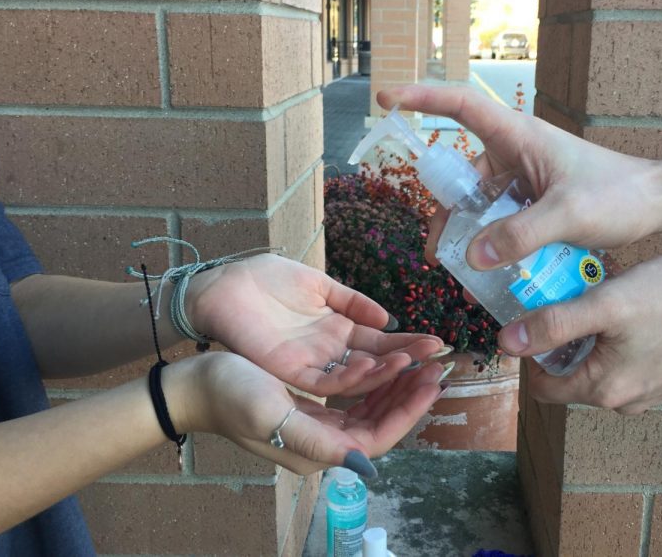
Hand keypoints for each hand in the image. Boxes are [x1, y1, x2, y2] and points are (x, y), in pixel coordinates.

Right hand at [172, 353, 447, 475]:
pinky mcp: (311, 410)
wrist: (195, 386)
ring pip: (371, 410)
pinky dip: (375, 382)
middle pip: (381, 423)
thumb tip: (366, 464)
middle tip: (436, 366)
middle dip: (410, 396)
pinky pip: (355, 400)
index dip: (409, 411)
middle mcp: (324, 442)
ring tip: (420, 363)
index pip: (380, 436)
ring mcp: (318, 426)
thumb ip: (320, 440)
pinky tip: (387, 364)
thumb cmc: (232, 395)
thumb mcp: (274, 416)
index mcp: (319, 449)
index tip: (432, 382)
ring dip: (396, 388)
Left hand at [186, 254, 443, 396]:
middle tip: (437, 358)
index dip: (408, 343)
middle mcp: (330, 353)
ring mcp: (312, 364)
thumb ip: (352, 301)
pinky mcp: (291, 371)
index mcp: (337, 331)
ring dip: (385, 371)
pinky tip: (373, 364)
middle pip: (376, 362)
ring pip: (355, 376)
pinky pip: (326, 381)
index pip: (381, 342)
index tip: (437, 343)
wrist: (223, 286)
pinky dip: (350, 375)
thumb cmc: (265, 281)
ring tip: (413, 363)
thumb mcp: (318, 286)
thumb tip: (387, 318)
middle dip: (407, 361)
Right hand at [377, 85, 661, 267]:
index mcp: (519, 136)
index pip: (460, 105)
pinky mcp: (535, 198)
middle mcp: (516, 152)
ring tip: (459, 268)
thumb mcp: (567, 215)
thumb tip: (470, 256)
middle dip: (443, 211)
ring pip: (479, 201)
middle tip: (436, 252)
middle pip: (461, 174)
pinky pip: (500, 216)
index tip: (385, 98)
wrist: (657, 202)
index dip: (420, 98)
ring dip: (467, 231)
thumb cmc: (619, 195)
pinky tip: (489, 267)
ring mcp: (525, 176)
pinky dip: (490, 238)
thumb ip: (519, 235)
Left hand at [498, 255, 661, 412]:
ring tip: (597, 296)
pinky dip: (613, 337)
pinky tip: (625, 306)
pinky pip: (621, 360)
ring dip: (587, 334)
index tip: (534, 316)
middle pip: (568, 373)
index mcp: (602, 390)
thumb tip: (508, 342)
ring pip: (595, 364)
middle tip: (566, 297)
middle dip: (560, 337)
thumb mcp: (604, 304)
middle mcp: (622, 401)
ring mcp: (645, 391)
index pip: (541, 387)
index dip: (530, 352)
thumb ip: (554, 324)